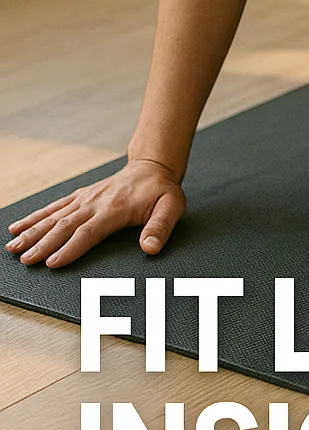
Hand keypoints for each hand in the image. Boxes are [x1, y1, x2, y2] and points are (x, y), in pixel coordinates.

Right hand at [5, 158, 185, 267]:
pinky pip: (54, 206)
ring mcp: (85, 198)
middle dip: (42, 244)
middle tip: (24, 259)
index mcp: (114, 209)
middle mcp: (95, 202)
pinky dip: (35, 216)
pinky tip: (17, 226)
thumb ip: (160, 228)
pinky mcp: (80, 195)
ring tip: (13, 247)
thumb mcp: (171, 207)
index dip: (70, 248)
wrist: (152, 166)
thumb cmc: (161, 191)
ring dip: (32, 232)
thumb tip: (150, 248)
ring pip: (54, 216)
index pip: (88, 232)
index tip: (52, 263)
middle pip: (64, 226)